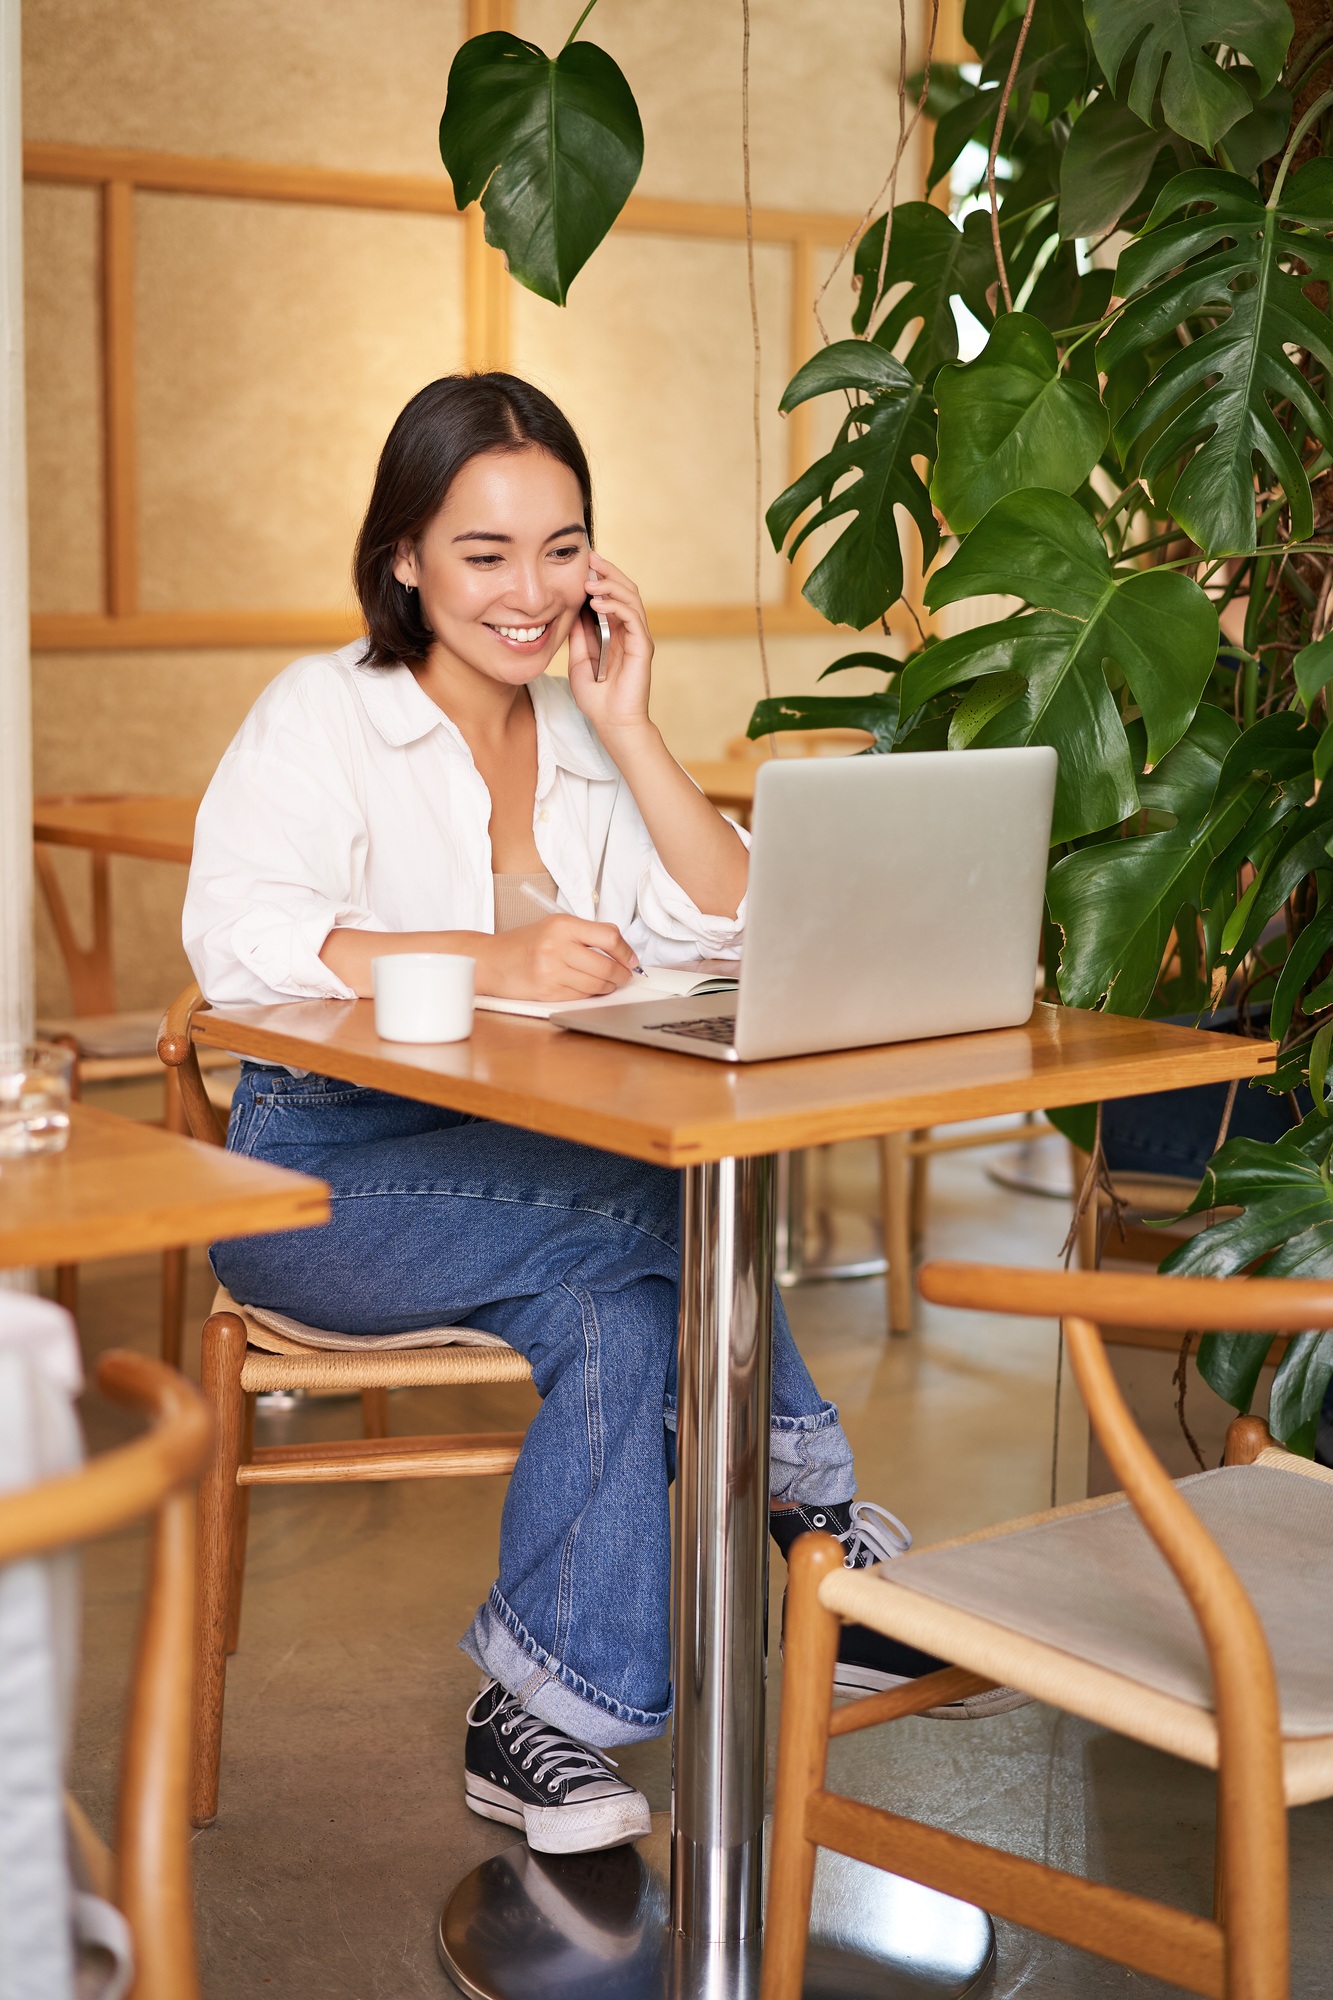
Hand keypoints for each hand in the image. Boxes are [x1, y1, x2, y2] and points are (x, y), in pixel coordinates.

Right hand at [482, 915, 639, 999]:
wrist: (492, 961)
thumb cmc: (524, 943)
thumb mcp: (554, 926)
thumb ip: (585, 934)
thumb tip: (621, 949)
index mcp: (562, 925)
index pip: (608, 937)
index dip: (626, 951)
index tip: (631, 959)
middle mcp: (556, 946)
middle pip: (606, 965)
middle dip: (622, 974)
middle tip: (626, 975)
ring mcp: (551, 971)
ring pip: (596, 984)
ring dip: (609, 986)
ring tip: (610, 983)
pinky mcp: (547, 991)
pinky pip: (581, 995)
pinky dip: (591, 993)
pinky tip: (590, 988)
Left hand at [566, 553, 654, 741]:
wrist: (611, 723)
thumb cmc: (597, 698)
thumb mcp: (579, 659)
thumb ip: (579, 635)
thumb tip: (570, 609)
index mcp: (616, 631)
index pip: (612, 594)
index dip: (600, 576)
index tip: (582, 562)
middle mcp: (630, 631)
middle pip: (625, 589)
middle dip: (608, 571)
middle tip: (590, 557)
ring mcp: (638, 637)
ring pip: (631, 598)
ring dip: (610, 584)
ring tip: (589, 580)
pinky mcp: (643, 647)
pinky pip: (632, 617)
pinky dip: (615, 605)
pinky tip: (596, 602)